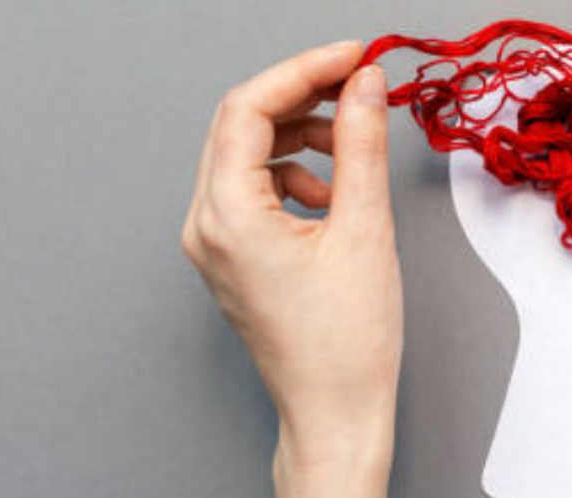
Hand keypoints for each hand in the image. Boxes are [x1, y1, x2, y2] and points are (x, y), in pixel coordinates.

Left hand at [181, 41, 399, 497]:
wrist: (335, 411)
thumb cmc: (346, 344)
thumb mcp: (365, 231)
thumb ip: (361, 147)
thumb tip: (364, 86)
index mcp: (227, 217)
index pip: (248, 109)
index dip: (304, 70)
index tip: (353, 58)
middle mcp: (206, 226)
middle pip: (240, 125)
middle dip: (301, 97)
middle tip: (357, 85)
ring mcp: (213, 242)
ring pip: (245, 154)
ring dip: (298, 134)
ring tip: (350, 148)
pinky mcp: (231, 255)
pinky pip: (251, 188)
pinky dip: (292, 173)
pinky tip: (330, 193)